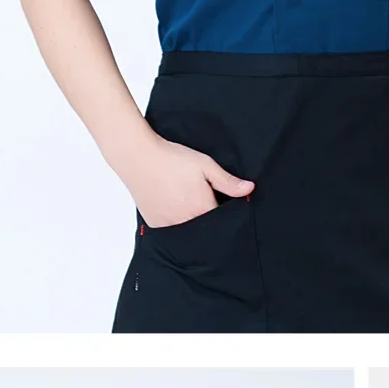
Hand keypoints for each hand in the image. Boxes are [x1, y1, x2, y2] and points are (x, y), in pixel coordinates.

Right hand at [129, 133, 254, 228]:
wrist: (139, 157)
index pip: (222, 221)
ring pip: (189, 230)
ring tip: (185, 199)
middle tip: (200, 196)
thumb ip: (228, 181)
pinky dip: (176, 221)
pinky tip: (173, 204)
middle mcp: (186, 223)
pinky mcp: (156, 226)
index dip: (225, 211)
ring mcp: (169, 226)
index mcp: (201, 209)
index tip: (221, 201)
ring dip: (192, 220)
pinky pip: (172, 230)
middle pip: (205, 227)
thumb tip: (249, 189)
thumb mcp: (205, 164)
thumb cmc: (172, 159)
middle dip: (208, 216)